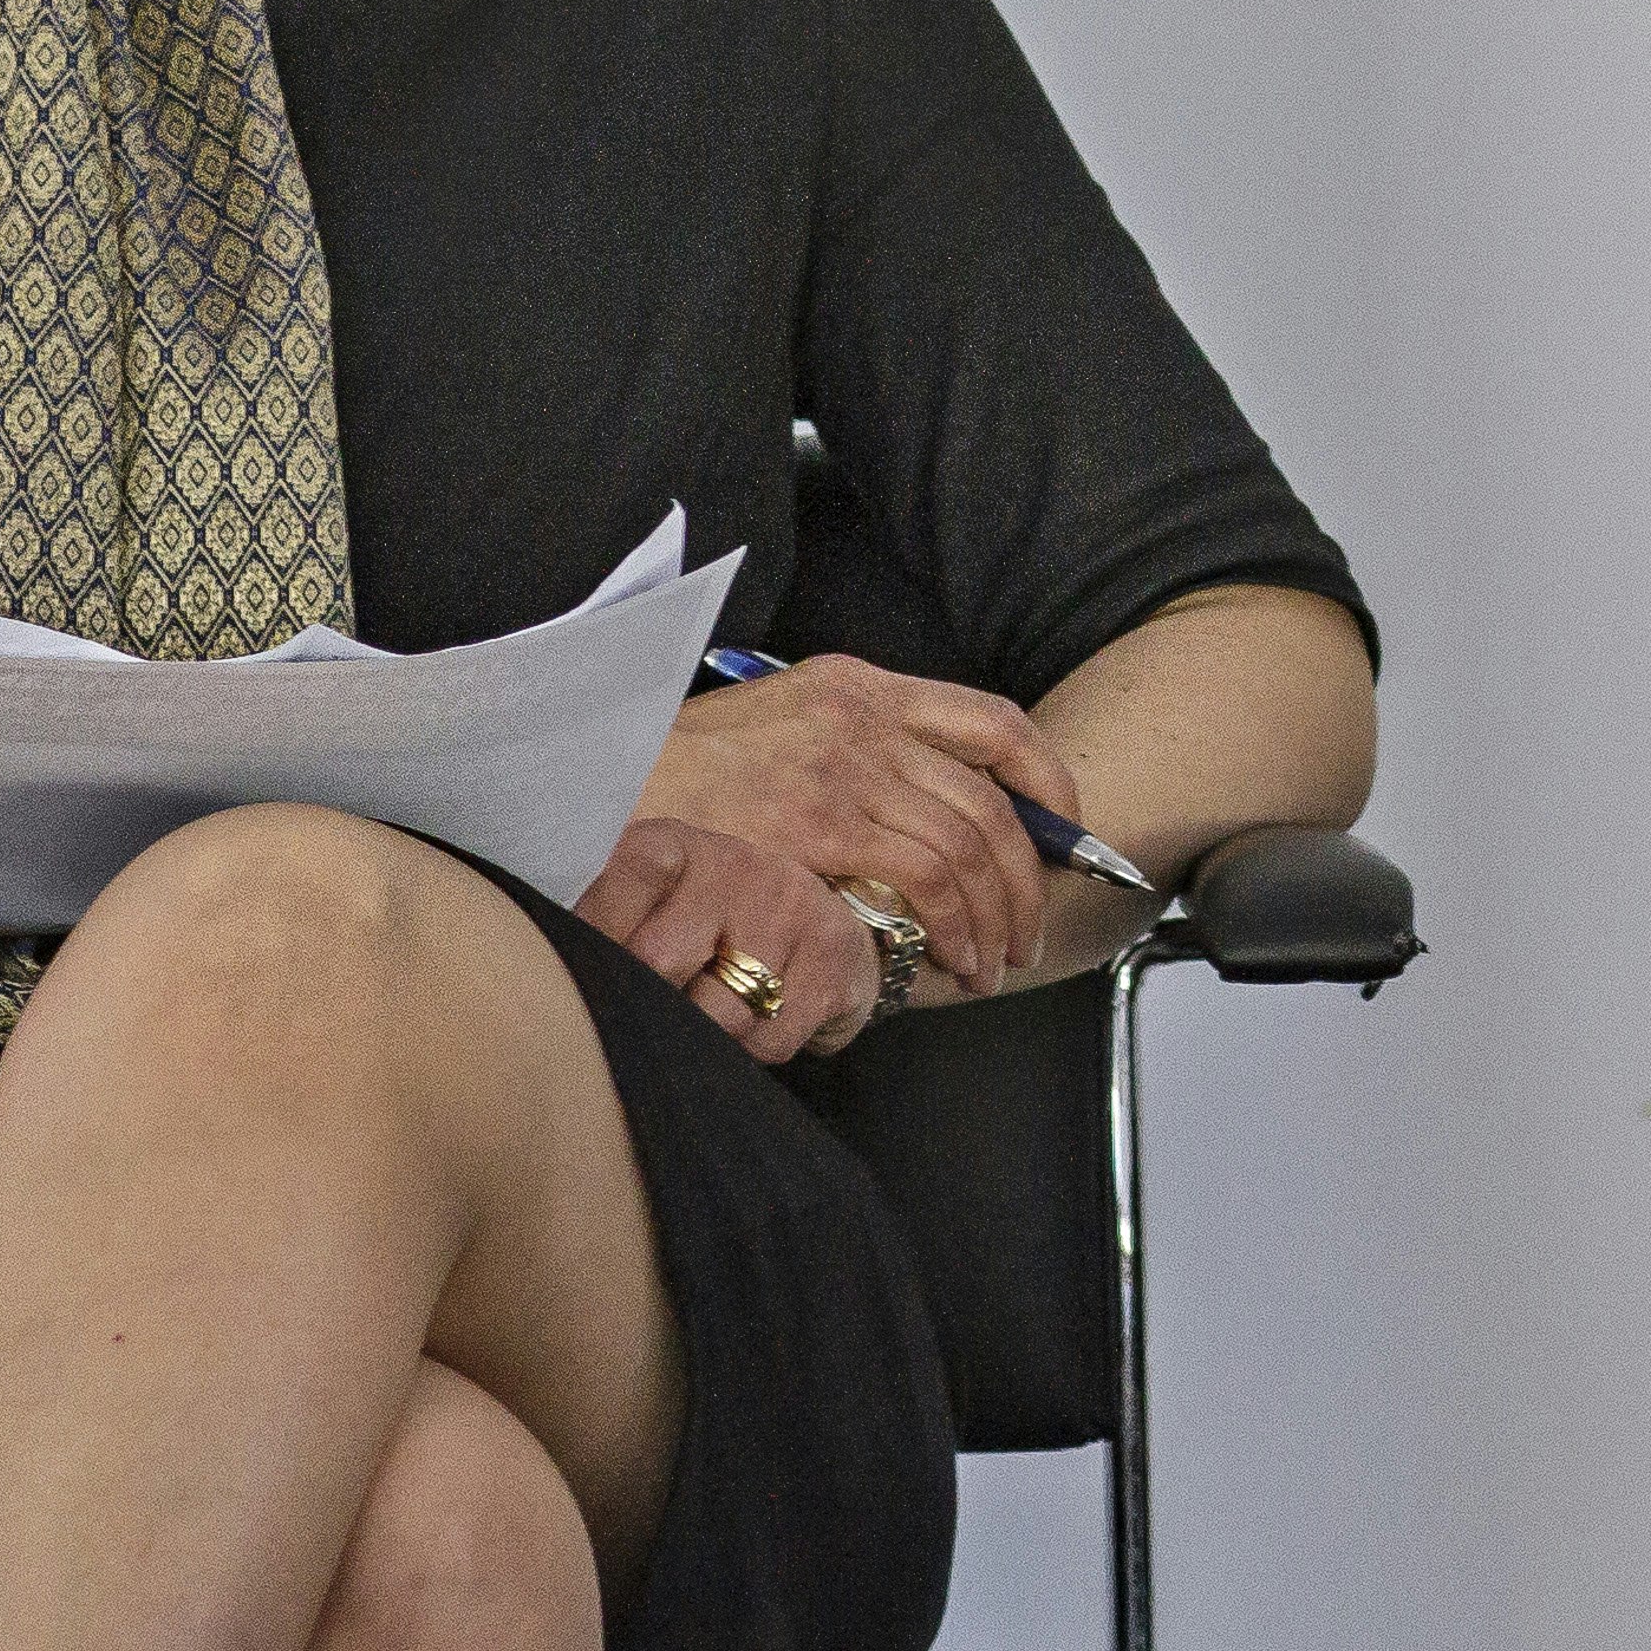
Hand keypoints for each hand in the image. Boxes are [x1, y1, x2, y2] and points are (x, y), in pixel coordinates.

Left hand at [577, 814, 877, 1062]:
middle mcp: (735, 864)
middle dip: (649, 1001)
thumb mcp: (651, 907)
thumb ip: (603, 927)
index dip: (597, 932)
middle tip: (651, 1008)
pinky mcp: (832, 957)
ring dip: (704, 1034)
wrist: (820, 922)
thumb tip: (552, 980)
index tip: (588, 971)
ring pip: (719, 1012)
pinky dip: (751, 1049)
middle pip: (660, 960)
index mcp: (674, 846)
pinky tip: (757, 1020)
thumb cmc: (705, 926)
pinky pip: (769, 1039)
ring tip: (708, 1012)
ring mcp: (789, 907)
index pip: (622, 877)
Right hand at [632, 652, 1083, 995]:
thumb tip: (910, 816)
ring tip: (990, 963)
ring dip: (995, 916)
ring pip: (969, 845)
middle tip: (1025, 930)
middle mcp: (862, 719)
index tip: (1063, 832)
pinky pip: (925, 878)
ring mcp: (842, 769)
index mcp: (856, 686)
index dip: (1048, 783)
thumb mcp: (770, 727)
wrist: (587, 780)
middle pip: (991, 798)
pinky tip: (952, 960)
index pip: (992, 722)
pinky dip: (956, 925)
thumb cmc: (668, 774)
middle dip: (1028, 876)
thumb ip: (845, 753)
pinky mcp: (817, 824)